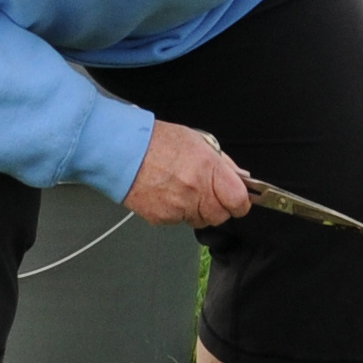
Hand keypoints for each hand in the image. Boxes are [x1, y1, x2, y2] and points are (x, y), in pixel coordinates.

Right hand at [126, 118, 251, 227]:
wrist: (122, 150)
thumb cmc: (156, 141)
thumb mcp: (198, 142)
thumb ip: (223, 163)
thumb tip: (240, 177)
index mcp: (207, 168)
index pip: (238, 200)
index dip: (240, 202)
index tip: (238, 200)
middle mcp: (195, 190)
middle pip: (220, 216)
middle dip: (217, 207)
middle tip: (206, 192)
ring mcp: (178, 207)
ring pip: (199, 220)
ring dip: (197, 210)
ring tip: (182, 189)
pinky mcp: (162, 218)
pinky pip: (178, 221)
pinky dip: (177, 212)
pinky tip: (167, 193)